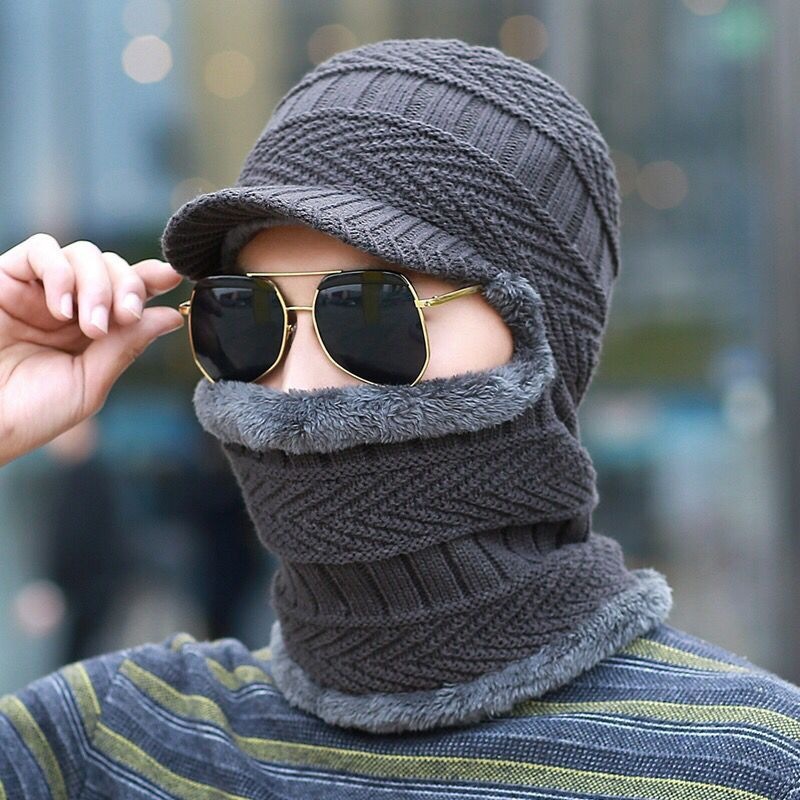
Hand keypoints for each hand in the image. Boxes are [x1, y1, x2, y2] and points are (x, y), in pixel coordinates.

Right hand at [0, 233, 185, 465]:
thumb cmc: (29, 414)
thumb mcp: (89, 384)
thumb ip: (126, 347)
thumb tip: (170, 316)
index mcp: (93, 332)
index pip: (129, 293)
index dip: (153, 280)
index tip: (174, 277)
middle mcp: (69, 306)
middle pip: (113, 267)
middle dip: (128, 287)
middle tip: (125, 317)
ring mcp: (38, 291)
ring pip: (84, 254)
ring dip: (98, 284)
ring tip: (90, 324)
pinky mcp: (4, 278)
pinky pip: (41, 250)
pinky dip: (61, 272)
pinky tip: (62, 309)